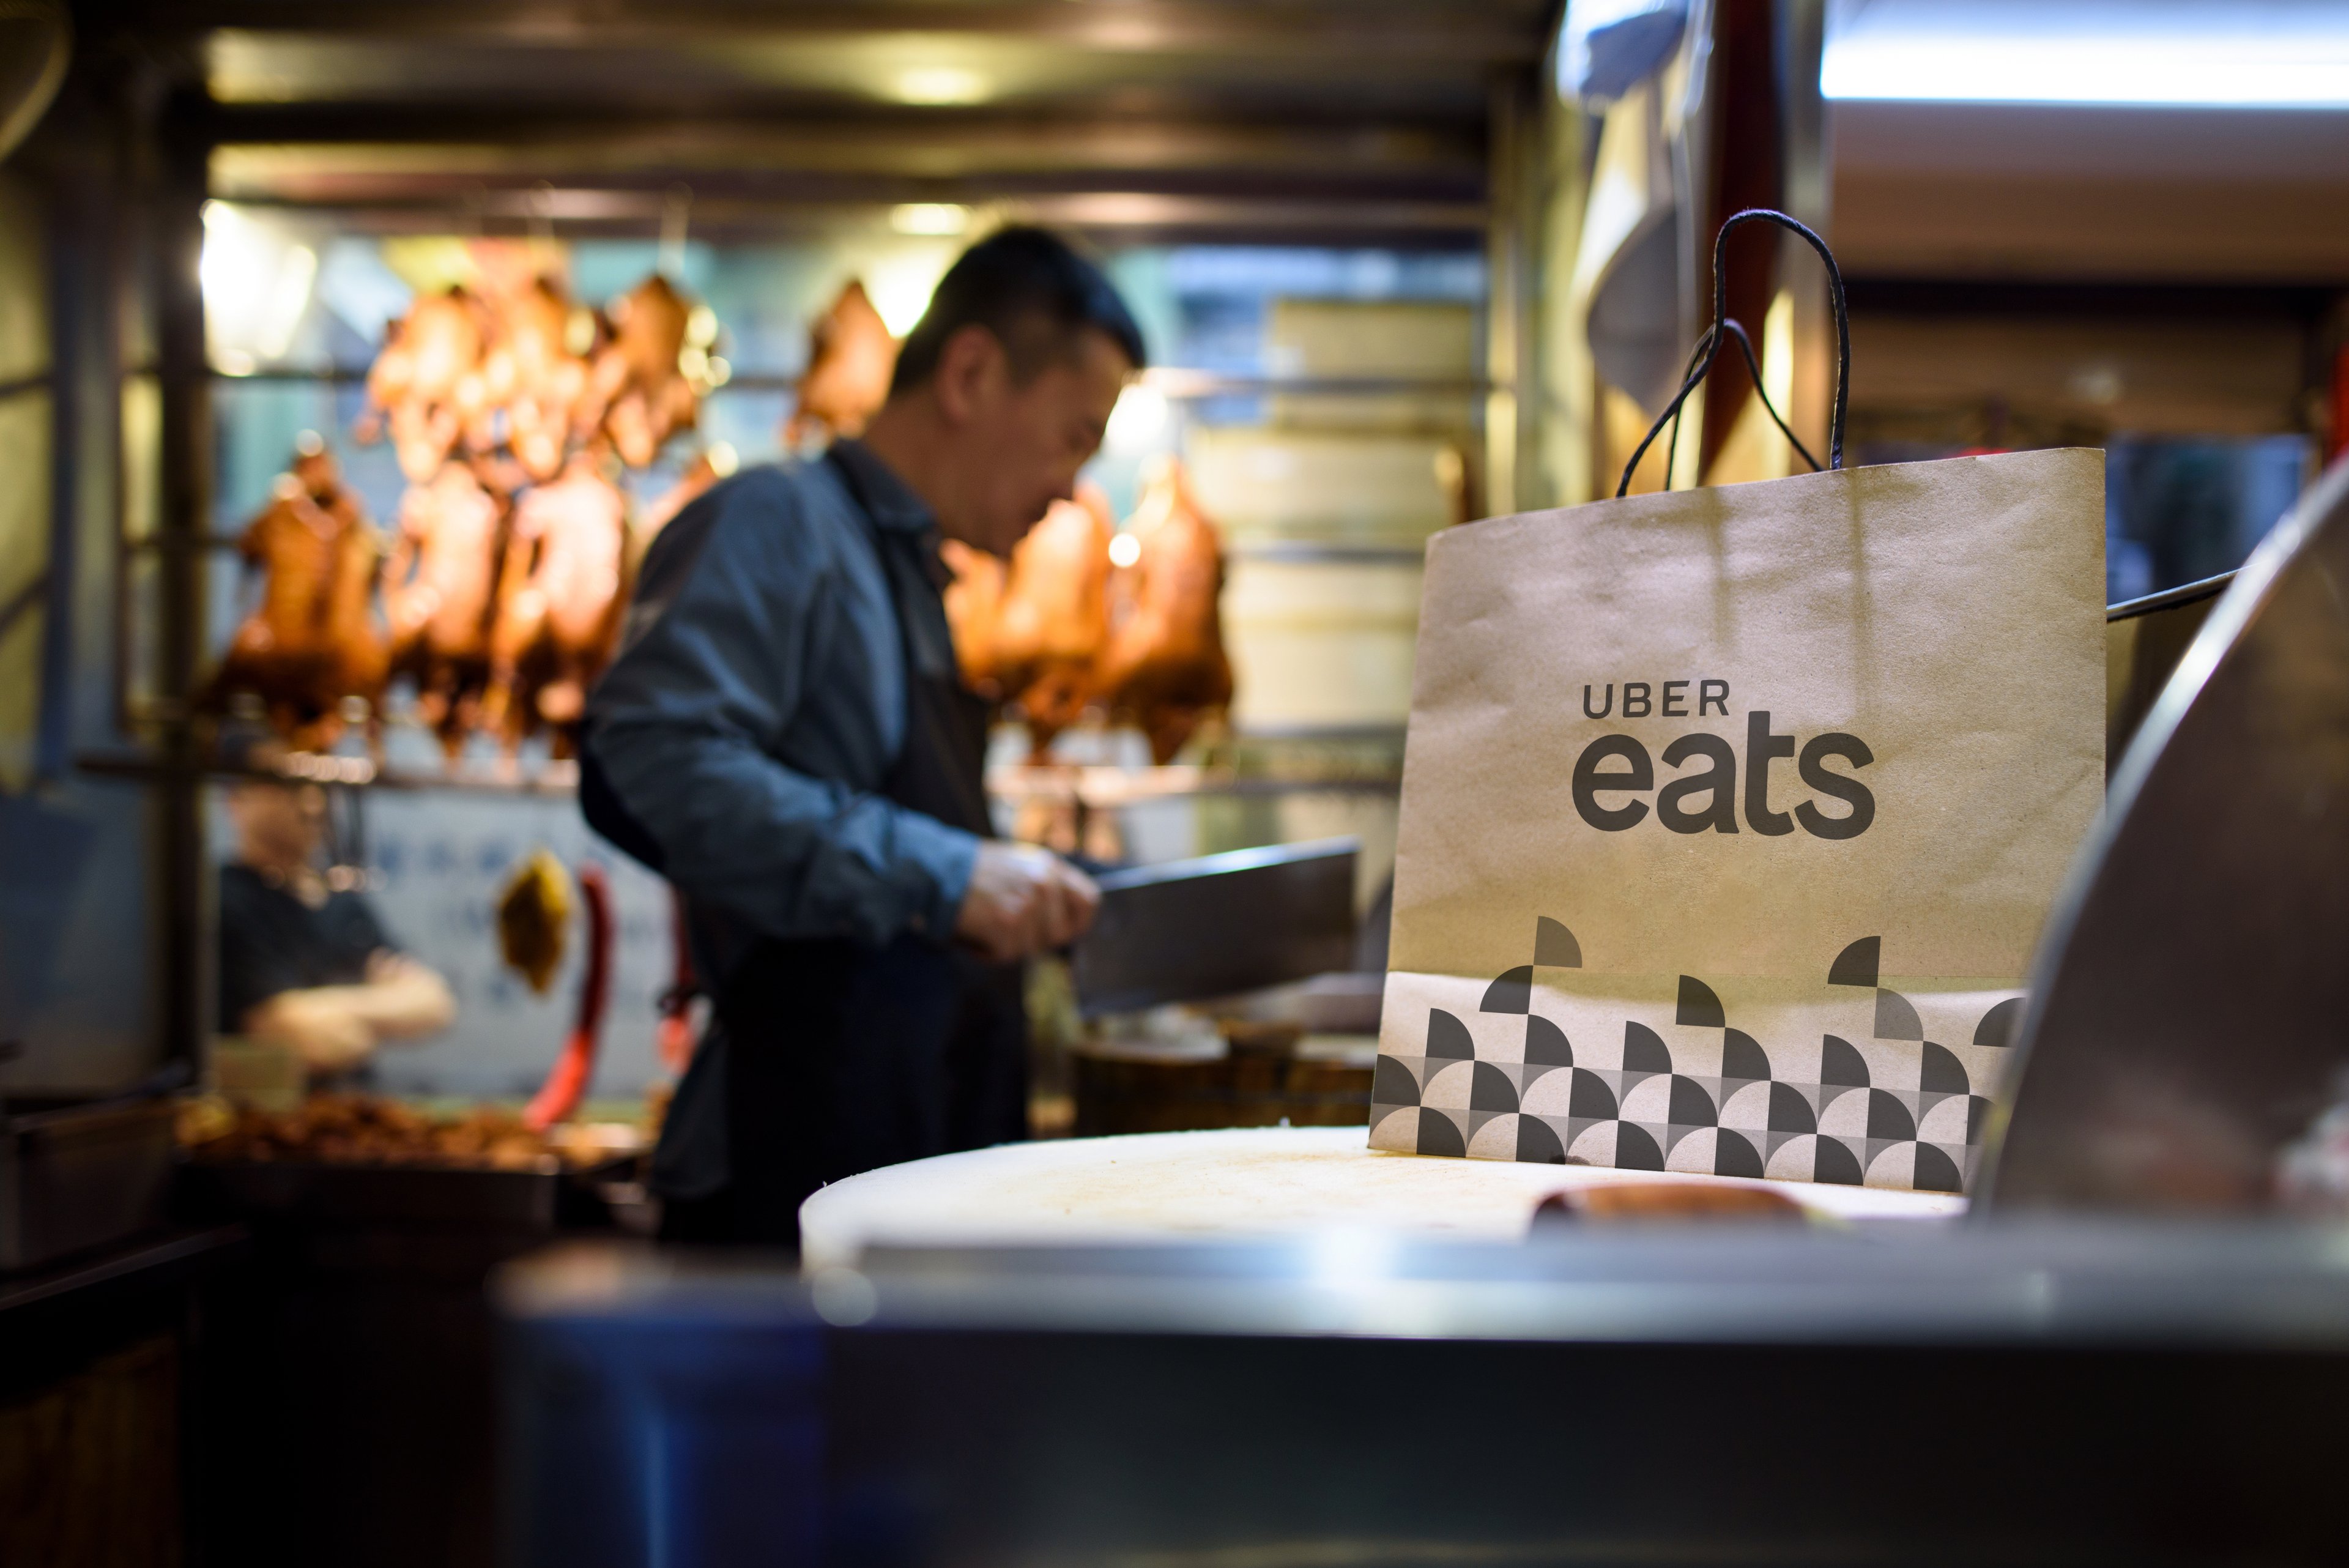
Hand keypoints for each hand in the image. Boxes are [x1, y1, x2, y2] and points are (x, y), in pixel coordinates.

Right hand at [953, 841, 1099, 962]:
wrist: (935, 870)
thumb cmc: (972, 872)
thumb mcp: (1018, 865)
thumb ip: (1045, 887)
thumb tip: (1065, 923)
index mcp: (1050, 867)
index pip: (1089, 901)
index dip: (1077, 923)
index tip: (1060, 931)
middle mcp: (1044, 883)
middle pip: (1060, 933)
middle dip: (1035, 940)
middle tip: (1006, 927)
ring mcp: (1028, 903)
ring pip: (1030, 948)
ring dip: (1006, 945)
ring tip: (985, 922)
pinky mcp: (1008, 923)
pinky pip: (1005, 954)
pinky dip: (987, 951)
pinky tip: (974, 931)